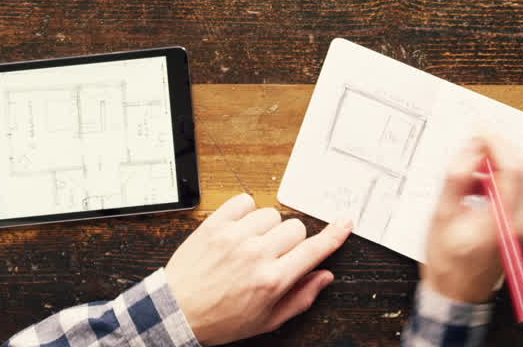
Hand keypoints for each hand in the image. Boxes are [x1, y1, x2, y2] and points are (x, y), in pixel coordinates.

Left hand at [165, 194, 351, 344]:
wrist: (177, 311)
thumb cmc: (222, 320)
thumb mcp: (267, 320)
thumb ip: (301, 297)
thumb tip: (325, 276)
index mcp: (273, 280)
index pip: (313, 250)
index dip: (334, 236)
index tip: (345, 223)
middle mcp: (256, 255)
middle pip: (295, 228)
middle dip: (291, 242)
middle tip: (274, 257)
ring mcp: (234, 237)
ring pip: (272, 214)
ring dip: (268, 228)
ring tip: (251, 246)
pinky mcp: (214, 225)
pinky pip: (244, 201)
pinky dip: (246, 212)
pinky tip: (239, 230)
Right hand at [422, 137, 522, 303]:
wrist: (457, 296)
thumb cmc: (448, 263)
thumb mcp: (442, 216)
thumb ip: (457, 178)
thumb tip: (470, 148)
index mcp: (505, 219)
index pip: (512, 166)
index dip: (497, 141)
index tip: (479, 129)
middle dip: (500, 147)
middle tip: (476, 140)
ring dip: (499, 163)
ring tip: (470, 167)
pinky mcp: (522, 226)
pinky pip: (519, 190)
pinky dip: (501, 178)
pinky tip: (478, 184)